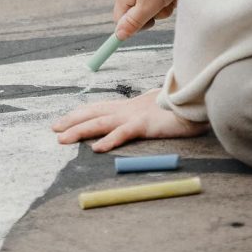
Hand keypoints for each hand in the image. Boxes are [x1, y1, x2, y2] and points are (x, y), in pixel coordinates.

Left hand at [51, 89, 207, 151]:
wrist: (198, 102)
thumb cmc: (180, 107)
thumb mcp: (156, 111)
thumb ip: (143, 116)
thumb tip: (136, 123)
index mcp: (130, 106)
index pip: (99, 108)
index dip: (80, 113)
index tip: (63, 120)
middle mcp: (128, 109)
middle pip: (94, 114)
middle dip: (72, 121)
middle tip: (54, 129)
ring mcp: (135, 116)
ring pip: (101, 123)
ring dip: (80, 131)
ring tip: (62, 139)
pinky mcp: (145, 125)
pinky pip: (123, 133)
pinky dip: (109, 140)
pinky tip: (97, 148)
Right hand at [113, 0, 182, 39]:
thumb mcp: (147, 7)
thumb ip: (133, 23)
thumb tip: (118, 36)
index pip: (121, 20)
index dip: (134, 26)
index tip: (150, 24)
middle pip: (138, 14)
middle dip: (153, 14)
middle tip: (161, 4)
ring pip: (152, 6)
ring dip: (164, 5)